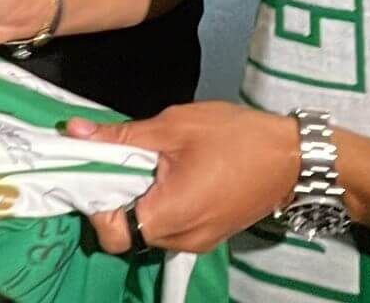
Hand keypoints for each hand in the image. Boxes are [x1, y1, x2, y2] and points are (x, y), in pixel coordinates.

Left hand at [66, 102, 300, 253]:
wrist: (294, 156)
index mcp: (167, 216)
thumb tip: (75, 133)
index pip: (109, 230)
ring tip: (150, 163)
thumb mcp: (174, 127)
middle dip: (116, 197)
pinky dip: (160, 205)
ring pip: (147, 230)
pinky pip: (170, 227)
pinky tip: (170, 175)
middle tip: (121, 159)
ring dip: (139, 200)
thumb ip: (121, 136)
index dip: (93, 201)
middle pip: (126, 232)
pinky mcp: (209, 236)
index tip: (95, 169)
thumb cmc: (235, 136)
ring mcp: (196, 243)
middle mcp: (179, 240)